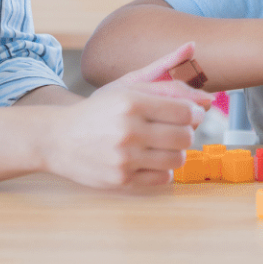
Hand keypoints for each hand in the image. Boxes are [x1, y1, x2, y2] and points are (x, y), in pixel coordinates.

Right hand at [43, 44, 210, 187]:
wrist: (58, 138)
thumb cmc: (99, 110)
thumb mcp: (127, 87)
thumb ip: (166, 84)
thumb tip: (203, 87)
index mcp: (131, 102)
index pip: (184, 111)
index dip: (196, 113)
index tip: (194, 113)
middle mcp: (128, 130)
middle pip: (184, 137)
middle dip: (187, 132)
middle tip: (178, 129)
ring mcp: (124, 158)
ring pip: (177, 159)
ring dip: (176, 151)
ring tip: (164, 144)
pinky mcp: (121, 179)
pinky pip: (164, 178)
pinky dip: (163, 169)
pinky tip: (150, 158)